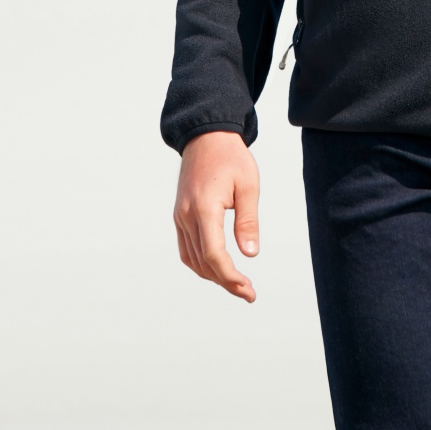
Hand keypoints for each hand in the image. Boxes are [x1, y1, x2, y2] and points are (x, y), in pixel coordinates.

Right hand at [173, 130, 260, 301]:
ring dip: (213, 276)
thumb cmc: (231, 158)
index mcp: (204, 207)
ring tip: (237, 284)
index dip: (230, 276)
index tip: (248, 288)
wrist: (206, 136)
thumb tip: (250, 254)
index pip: (214, 254)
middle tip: (248, 293)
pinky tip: (217, 269)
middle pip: (203, 262)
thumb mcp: (248, 186)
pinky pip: (186, 249)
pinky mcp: (180, 215)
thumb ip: (248, 221)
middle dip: (226, 282)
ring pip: (192, 259)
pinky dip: (201, 264)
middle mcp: (187, 216)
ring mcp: (180, 216)